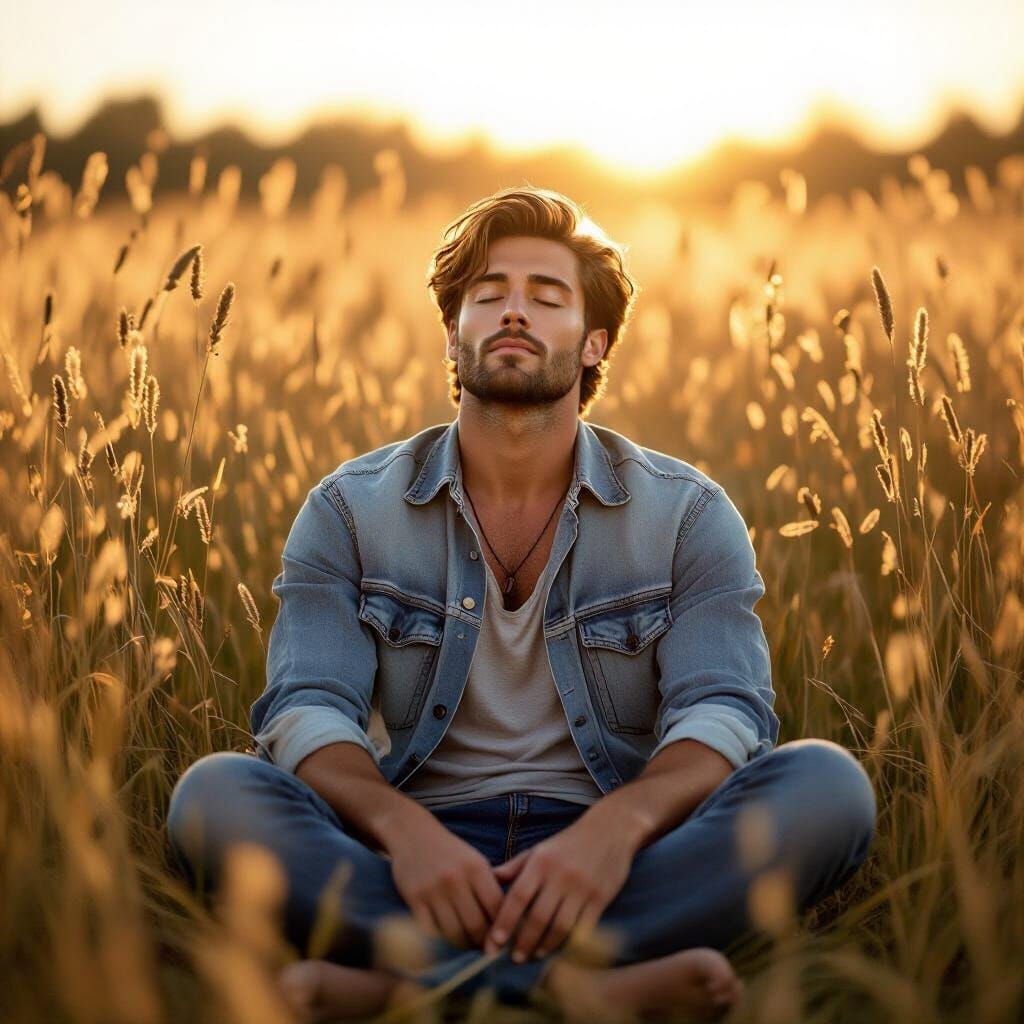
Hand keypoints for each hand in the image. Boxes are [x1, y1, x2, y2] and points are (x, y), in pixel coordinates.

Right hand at [386, 811, 504, 950]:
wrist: (413, 835)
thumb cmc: (451, 853)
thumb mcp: (475, 861)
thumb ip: (491, 887)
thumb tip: (507, 923)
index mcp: (476, 868)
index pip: (497, 909)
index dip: (502, 929)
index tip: (504, 940)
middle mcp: (455, 879)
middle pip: (477, 926)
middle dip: (484, 943)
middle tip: (487, 950)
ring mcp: (433, 890)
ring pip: (455, 934)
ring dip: (464, 945)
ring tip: (469, 946)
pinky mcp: (414, 900)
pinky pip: (432, 932)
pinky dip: (441, 941)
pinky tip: (447, 940)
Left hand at [484, 812, 634, 961]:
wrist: (610, 830)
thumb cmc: (568, 843)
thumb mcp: (539, 849)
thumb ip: (515, 867)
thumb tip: (489, 878)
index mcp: (541, 862)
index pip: (518, 897)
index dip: (505, 922)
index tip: (494, 942)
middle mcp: (560, 876)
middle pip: (538, 917)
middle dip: (523, 942)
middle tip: (514, 958)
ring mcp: (582, 888)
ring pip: (560, 927)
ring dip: (545, 946)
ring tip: (534, 955)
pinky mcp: (600, 898)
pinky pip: (583, 928)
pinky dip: (569, 942)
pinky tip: (559, 949)